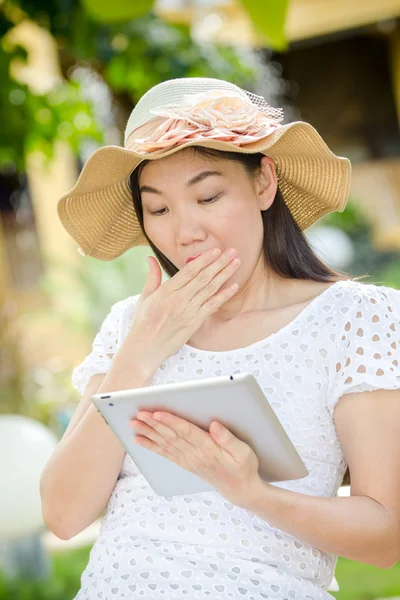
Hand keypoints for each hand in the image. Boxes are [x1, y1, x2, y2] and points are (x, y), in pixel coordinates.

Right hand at [125, 247, 240, 373]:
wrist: (145, 348)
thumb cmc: (143, 323)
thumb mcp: (144, 297)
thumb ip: (152, 276)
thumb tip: (150, 257)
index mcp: (166, 291)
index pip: (189, 271)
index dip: (204, 259)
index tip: (215, 250)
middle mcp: (179, 299)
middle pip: (203, 277)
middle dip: (219, 263)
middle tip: (232, 251)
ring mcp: (188, 311)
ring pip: (210, 289)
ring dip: (225, 275)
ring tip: (236, 263)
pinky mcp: (194, 323)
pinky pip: (212, 306)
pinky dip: (224, 295)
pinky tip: (234, 286)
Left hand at [130, 409, 261, 506]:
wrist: (240, 490)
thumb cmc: (243, 468)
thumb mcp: (243, 452)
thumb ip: (228, 439)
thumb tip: (215, 425)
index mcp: (208, 449)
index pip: (186, 432)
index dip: (171, 421)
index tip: (157, 413)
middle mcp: (195, 456)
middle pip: (171, 437)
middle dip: (154, 425)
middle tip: (139, 414)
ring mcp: (188, 461)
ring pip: (165, 444)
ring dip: (149, 433)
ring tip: (135, 424)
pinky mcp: (186, 464)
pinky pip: (165, 454)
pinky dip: (151, 446)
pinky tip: (140, 440)